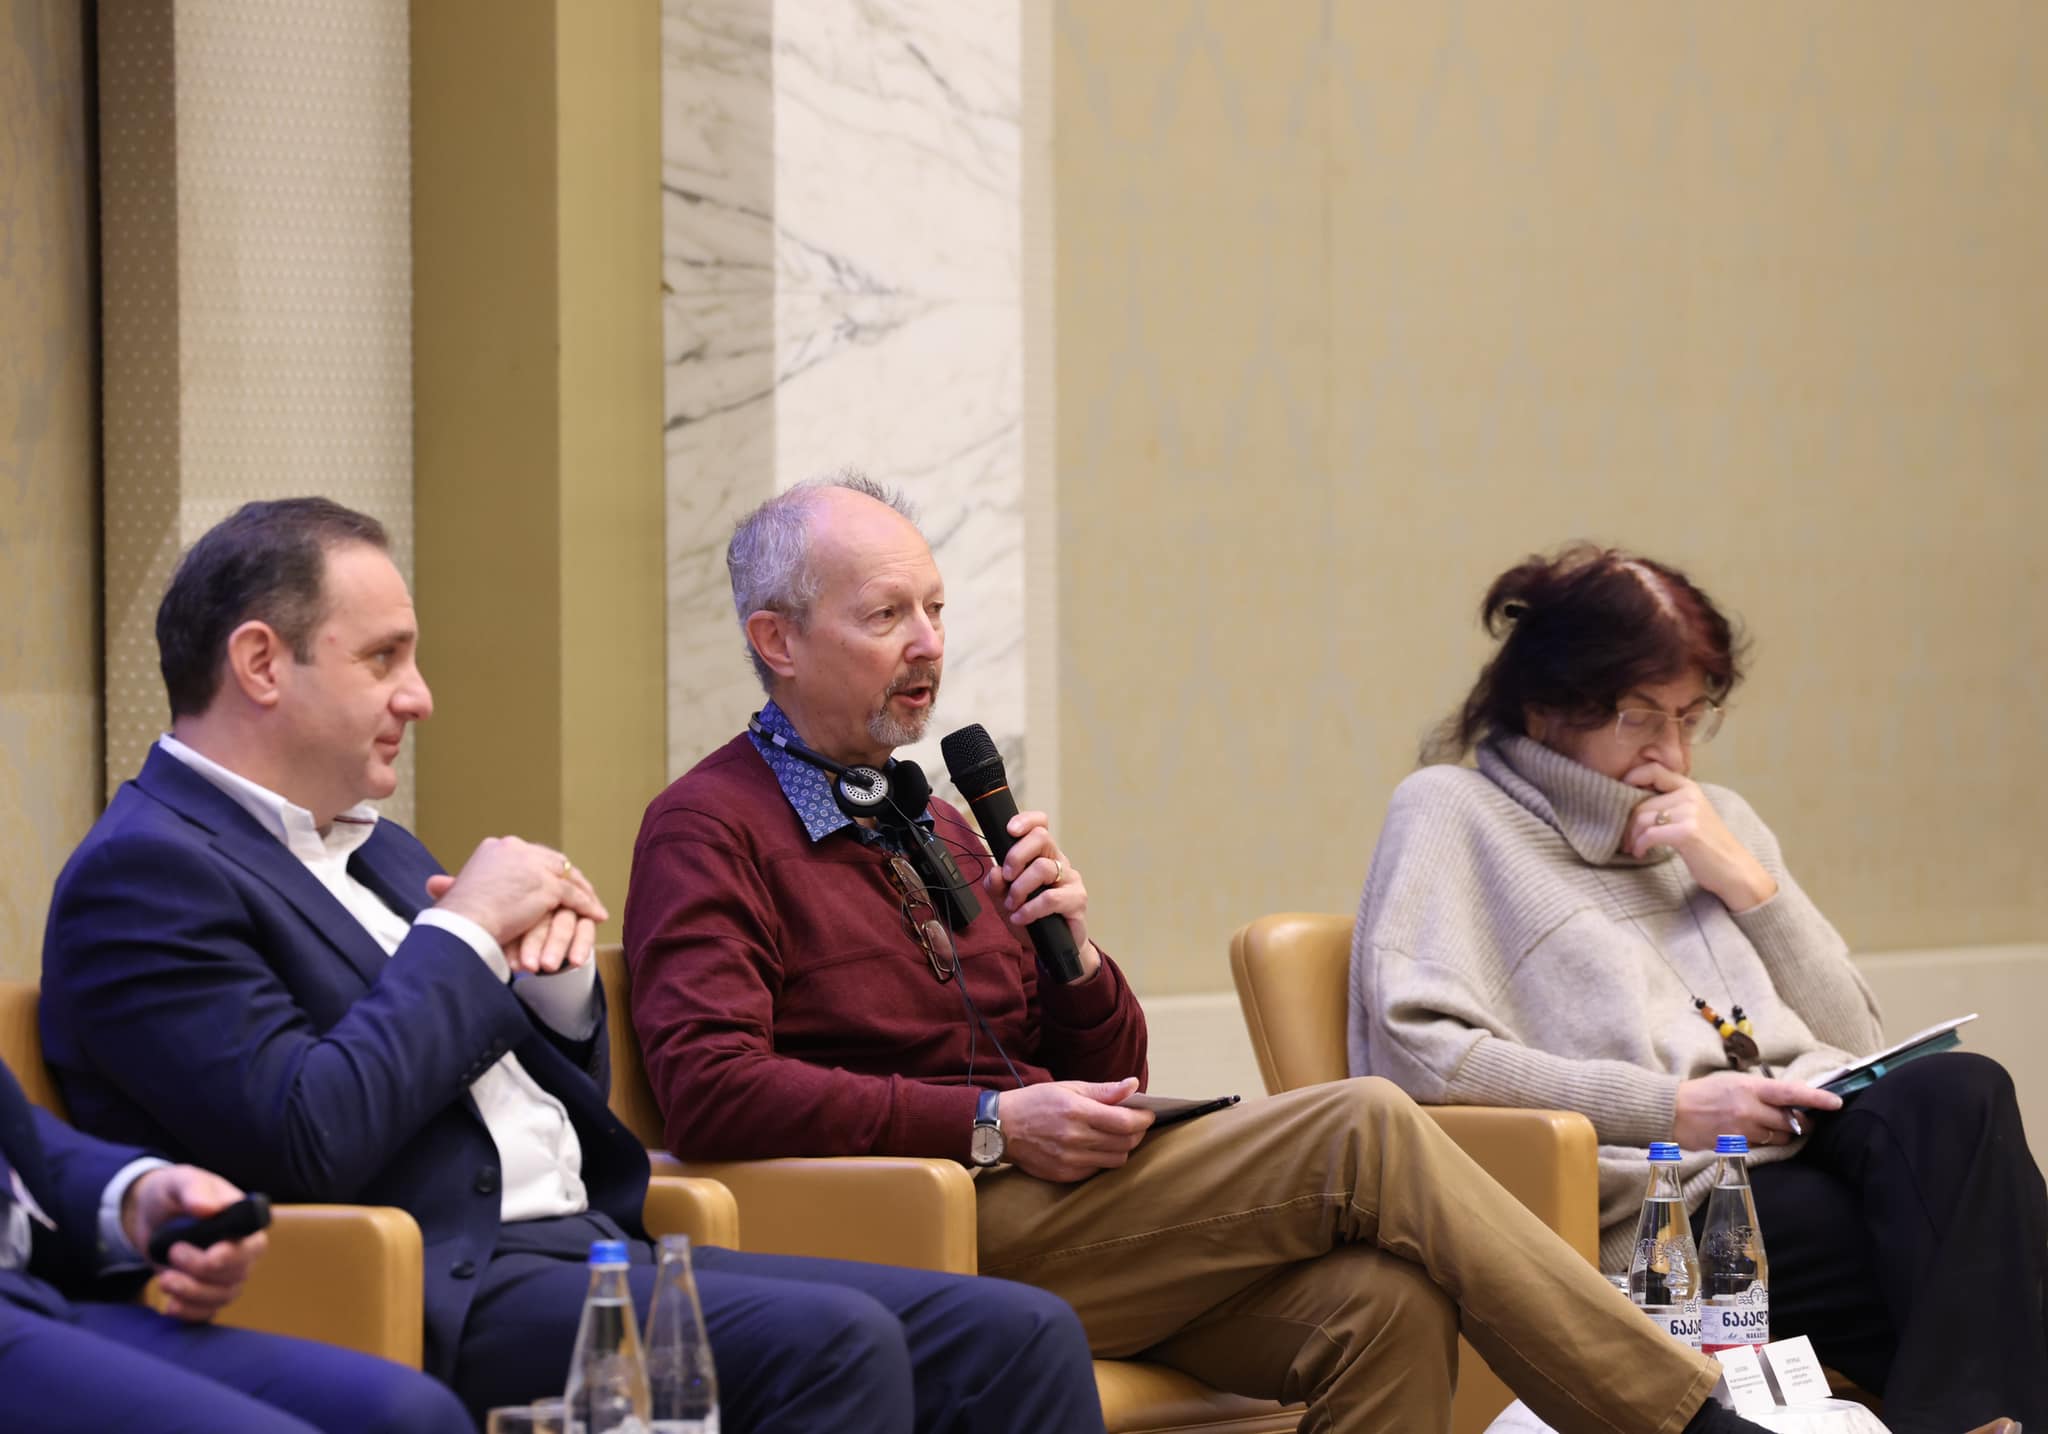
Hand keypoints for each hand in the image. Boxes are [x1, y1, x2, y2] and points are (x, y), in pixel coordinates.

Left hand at [122, 1166, 266, 1321]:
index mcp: (243, 1223)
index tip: (213, 1255)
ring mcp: (224, 1275)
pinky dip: (189, 1313)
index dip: (236, 1255)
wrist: (151, 1217)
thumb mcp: (180, 1181)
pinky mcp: (205, 1293)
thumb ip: (194, 1190)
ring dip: (191, 1293)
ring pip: (222, 1296)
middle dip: (202, 1271)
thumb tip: (209, 1209)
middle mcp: (241, 1251)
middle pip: (236, 1274)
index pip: (253, 1245)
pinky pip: (207, 1313)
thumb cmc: (173, 1194)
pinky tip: (169, 1306)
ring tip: (164, 1279)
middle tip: (174, 1252)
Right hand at [425, 838, 607, 970]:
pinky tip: (596, 916)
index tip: (551, 880)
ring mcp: (534, 866)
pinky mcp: (547, 886)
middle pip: (552, 861)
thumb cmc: (453, 915)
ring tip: (593, 904)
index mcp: (496, 847)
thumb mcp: (455, 889)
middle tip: (581, 890)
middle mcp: (517, 849)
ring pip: (567, 876)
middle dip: (568, 876)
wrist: (462, 923)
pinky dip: (587, 905)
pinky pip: (574, 896)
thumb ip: (457, 883)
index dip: (543, 869)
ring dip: (583, 891)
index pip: (529, 855)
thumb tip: (435, 884)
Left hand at [980, 811, 1099, 980]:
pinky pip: (1051, 898)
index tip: (1010, 830)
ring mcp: (1070, 879)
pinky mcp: (1077, 900)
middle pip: (1041, 838)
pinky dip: (1030, 909)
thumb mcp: (1004, 902)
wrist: (1054, 949)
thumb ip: (996, 885)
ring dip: (1020, 888)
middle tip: (1007, 876)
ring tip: (1011, 905)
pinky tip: (1020, 917)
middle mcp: (1058, 862)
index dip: (1026, 820)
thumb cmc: (1032, 919)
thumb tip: (994, 871)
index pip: (1040, 825)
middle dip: (1016, 855)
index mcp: (1042, 855)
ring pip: (1043, 868)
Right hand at [998, 1078, 1154, 1182]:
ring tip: (1117, 1136)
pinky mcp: (1064, 1175)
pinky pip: (1097, 1170)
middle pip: (1125, 1144)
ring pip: (1115, 1160)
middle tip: (1135, 1124)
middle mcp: (1075, 1139)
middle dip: (1137, 1133)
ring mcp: (1070, 1160)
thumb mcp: (1068, 1088)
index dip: (1143, 1119)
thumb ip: (1103, 1090)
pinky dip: (1103, 1159)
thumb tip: (1134, 1085)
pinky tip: (1097, 1147)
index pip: (1125, 1123)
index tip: (1148, 1114)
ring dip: (1123, 1148)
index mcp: (1077, 1112)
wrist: (1001, 1128)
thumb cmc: (1035, 1102)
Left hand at [1623, 763, 1777, 911]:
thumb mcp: (1690, 816)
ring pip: (1641, 818)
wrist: (1735, 870)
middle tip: (1624, 840)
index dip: (1630, 778)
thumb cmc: (1708, 846)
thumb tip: (1629, 803)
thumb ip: (1668, 804)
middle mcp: (1690, 795)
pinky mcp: (1687, 831)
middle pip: (1640, 803)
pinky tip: (1640, 853)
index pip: (1653, 770)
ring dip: (1631, 837)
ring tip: (1633, 848)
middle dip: (1627, 824)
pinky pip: (1648, 834)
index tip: (1618, 797)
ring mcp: (1690, 812)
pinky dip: (1639, 845)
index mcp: (1689, 787)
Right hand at [1672, 1072, 1840, 1150]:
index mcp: (1750, 1087)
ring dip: (1780, 1136)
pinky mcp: (1735, 1147)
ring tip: (1767, 1128)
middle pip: (1790, 1123)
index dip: (1816, 1099)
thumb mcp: (1734, 1083)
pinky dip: (1760, 1144)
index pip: (1792, 1093)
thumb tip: (1790, 1100)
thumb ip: (1761, 1091)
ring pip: (1778, 1139)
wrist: (1672, 1110)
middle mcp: (1749, 1109)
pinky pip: (1760, 1148)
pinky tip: (1749, 1136)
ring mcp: (1742, 1130)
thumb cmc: (1705, 1092)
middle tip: (1799, 1122)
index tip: (1837, 1103)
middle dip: (1798, 1124)